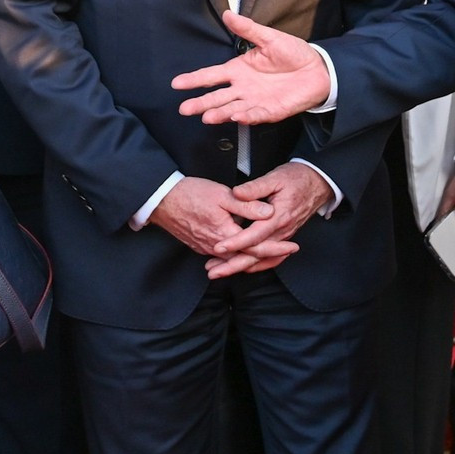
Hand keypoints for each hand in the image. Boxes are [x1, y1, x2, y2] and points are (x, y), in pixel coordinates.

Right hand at [148, 178, 283, 274]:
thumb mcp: (222, 194)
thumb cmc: (190, 194)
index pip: (256, 247)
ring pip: (235, 259)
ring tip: (274, 254)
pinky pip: (224, 257)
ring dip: (255, 258)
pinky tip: (247, 251)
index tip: (292, 246)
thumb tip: (269, 212)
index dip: (276, 248)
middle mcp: (216, 247)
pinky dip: (238, 256)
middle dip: (270, 257)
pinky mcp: (201, 246)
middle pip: (248, 258)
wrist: (162, 200)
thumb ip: (247, 204)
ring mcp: (207, 249)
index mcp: (225, 234)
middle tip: (289, 252)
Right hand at [173, 12, 330, 124]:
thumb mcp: (269, 37)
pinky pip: (255, 115)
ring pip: (231, 108)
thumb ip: (247, 29)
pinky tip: (235, 116)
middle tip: (184, 109)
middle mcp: (243, 88)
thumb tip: (227, 13)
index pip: (211, 76)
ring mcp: (255, 101)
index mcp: (239, 70)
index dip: (194, 80)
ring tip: (206, 116)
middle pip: (217, 97)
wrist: (318, 69)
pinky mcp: (270, 111)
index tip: (177, 83)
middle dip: (200, 103)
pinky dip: (245, 116)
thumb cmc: (293, 53)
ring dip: (219, 113)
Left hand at [216, 164, 335, 278]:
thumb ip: (255, 187)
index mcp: (279, 216)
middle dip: (233, 264)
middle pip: (256, 254)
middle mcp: (282, 230)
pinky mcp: (284, 237)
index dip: (235, 242)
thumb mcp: (275, 177)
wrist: (317, 183)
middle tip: (213, 271)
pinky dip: (256, 265)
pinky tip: (243, 268)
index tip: (218, 247)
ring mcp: (284, 236)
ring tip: (219, 272)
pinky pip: (270, 258)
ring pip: (261, 258)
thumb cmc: (296, 178)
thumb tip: (237, 193)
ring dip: (240, 267)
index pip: (254, 235)